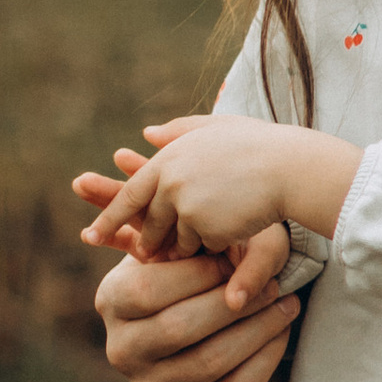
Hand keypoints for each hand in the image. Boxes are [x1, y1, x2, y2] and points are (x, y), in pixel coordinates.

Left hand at [78, 115, 346, 265]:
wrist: (291, 167)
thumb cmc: (261, 146)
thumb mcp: (217, 129)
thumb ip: (181, 131)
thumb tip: (148, 133)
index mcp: (167, 159)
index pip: (129, 193)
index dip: (109, 216)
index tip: (90, 236)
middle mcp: (168, 182)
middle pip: (149, 224)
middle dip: (153, 241)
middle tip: (158, 253)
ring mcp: (184, 205)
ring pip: (176, 241)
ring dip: (193, 243)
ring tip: (221, 232)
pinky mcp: (203, 225)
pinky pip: (202, 248)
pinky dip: (215, 246)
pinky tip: (237, 231)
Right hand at [88, 218, 298, 381]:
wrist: (206, 330)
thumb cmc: (195, 271)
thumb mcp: (182, 241)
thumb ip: (165, 218)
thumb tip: (92, 179)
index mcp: (111, 301)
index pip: (148, 290)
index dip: (197, 274)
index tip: (234, 256)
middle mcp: (121, 350)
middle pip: (180, 328)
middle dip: (234, 304)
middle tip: (277, 283)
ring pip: (209, 363)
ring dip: (257, 331)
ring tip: (288, 303)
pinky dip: (263, 361)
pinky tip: (282, 334)